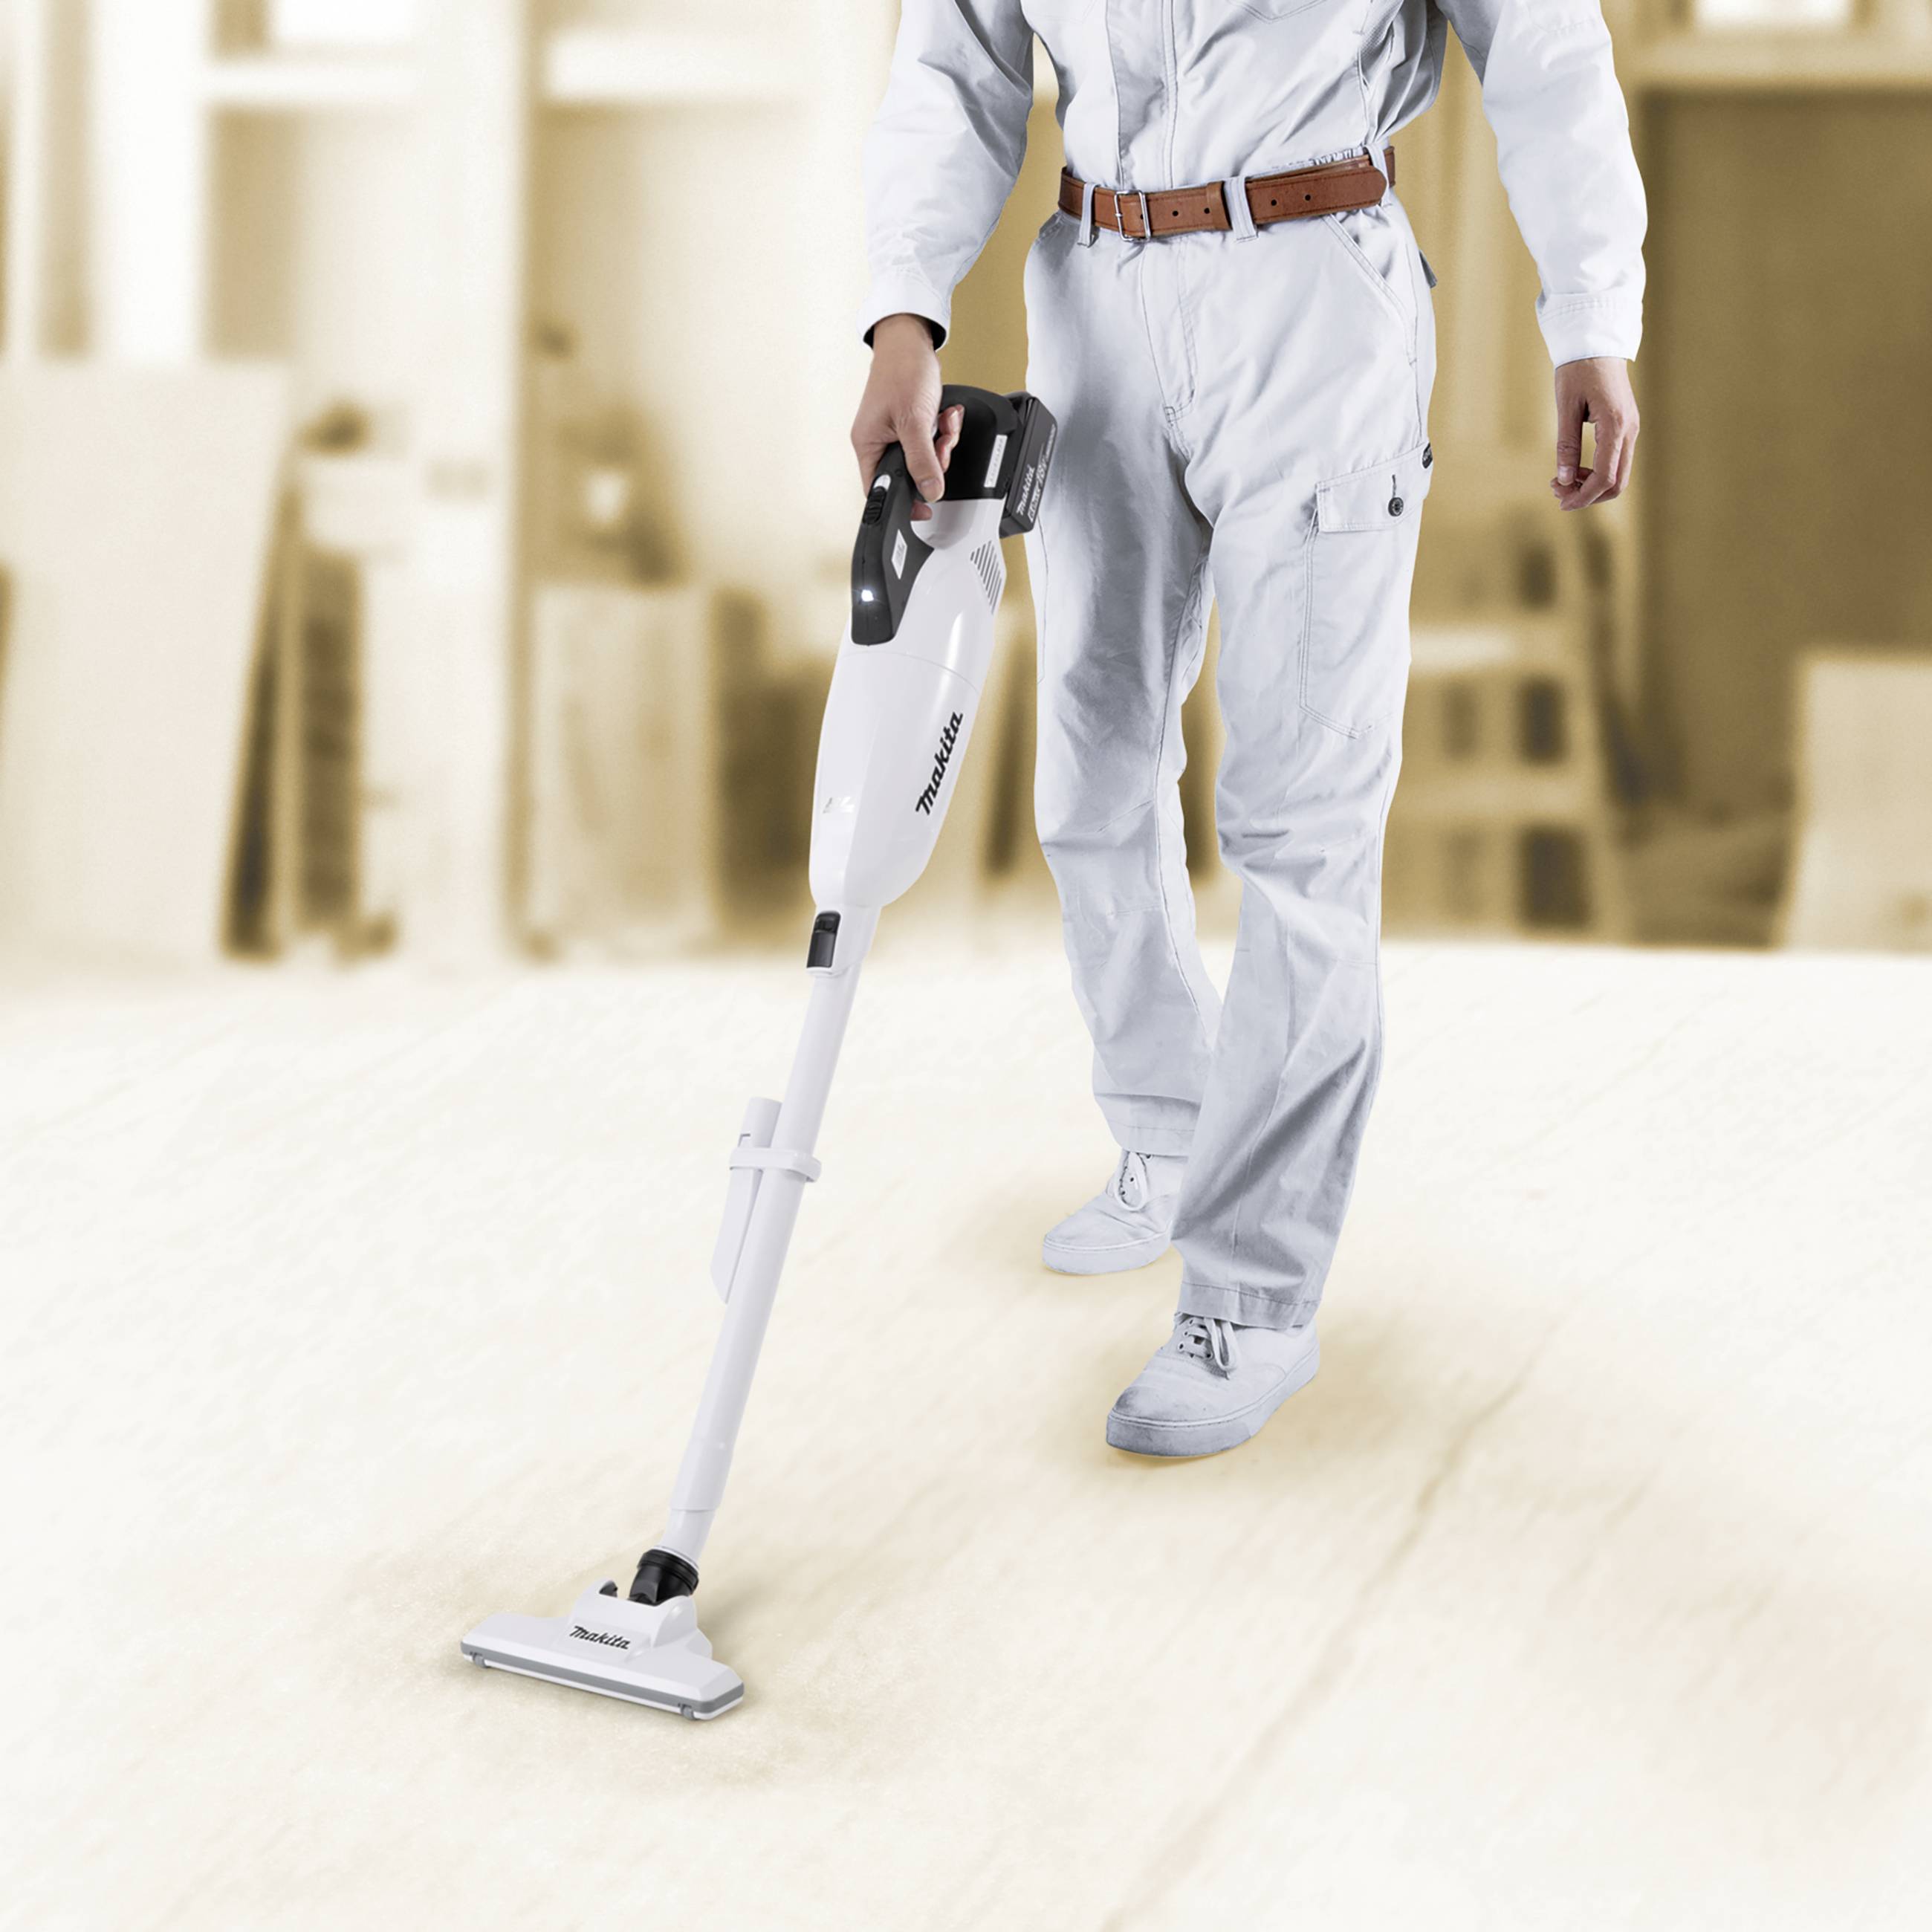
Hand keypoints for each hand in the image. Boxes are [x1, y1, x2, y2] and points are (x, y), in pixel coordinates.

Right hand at [852, 314, 962, 522]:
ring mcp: (894, 433)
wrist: (910, 341)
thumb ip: (923, 461)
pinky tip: (944, 417)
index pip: (880, 489)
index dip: (903, 502)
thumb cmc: (901, 372)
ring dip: (941, 445)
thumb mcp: (914, 422)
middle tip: (940, 447)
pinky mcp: (910, 424)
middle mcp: (878, 441)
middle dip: (931, 463)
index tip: (924, 508)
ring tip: (943, 424)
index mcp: (867, 445)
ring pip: (924, 459)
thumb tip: (930, 491)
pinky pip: (930, 442)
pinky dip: (942, 431)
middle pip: (909, 475)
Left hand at [1551, 357, 1638, 510]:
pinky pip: (1616, 460)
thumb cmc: (1578, 370)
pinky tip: (1575, 469)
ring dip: (1591, 485)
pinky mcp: (1626, 427)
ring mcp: (1631, 429)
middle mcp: (1630, 430)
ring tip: (1562, 480)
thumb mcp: (1565, 407)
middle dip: (1588, 495)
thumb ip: (1566, 445)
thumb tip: (1564, 480)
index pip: (1605, 477)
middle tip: (1557, 491)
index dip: (1583, 497)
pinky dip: (1597, 472)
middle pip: (1617, 483)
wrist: (1597, 342)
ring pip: (1618, 475)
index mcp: (1616, 425)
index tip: (1560, 502)